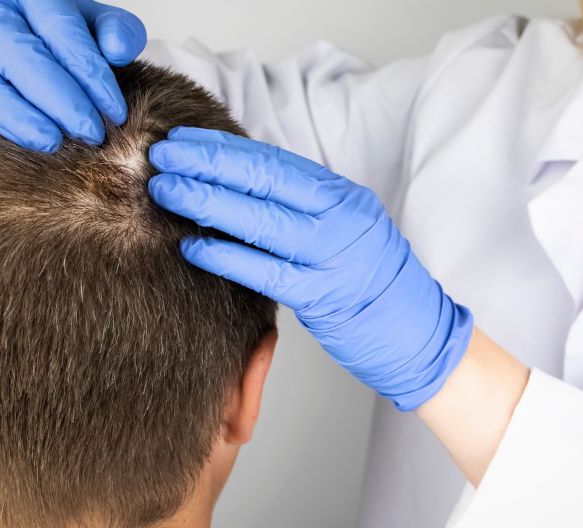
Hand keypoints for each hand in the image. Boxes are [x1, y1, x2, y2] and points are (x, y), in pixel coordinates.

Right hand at [0, 0, 146, 153]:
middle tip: (89, 132)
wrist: (41, 39)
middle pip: (16, 54)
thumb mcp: (101, 25)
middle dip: (57, 98)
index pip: (59, 29)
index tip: (115, 112)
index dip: (89, 73)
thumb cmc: (74, 39)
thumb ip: (118, 31)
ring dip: (12, 114)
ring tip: (50, 143)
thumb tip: (116, 50)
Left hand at [148, 127, 474, 411]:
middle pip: (264, 181)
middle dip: (207, 164)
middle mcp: (342, 218)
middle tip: (162, 156)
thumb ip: (304, 210)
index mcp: (344, 197)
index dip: (224, 148)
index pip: (275, 162)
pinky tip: (193, 247)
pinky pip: (266, 271)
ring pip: (260, 220)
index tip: (183, 140)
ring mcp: (334, 256)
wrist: (420, 334)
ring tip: (166, 192)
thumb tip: (240, 188)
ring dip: (207, 202)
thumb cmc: (376, 285)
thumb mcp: (348, 231)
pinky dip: (227, 256)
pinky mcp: (324, 296)